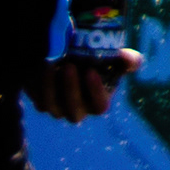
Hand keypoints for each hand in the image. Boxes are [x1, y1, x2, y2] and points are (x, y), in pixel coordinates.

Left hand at [28, 47, 142, 121]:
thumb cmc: (96, 62)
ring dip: (50, 86)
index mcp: (98, 102)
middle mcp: (77, 110)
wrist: (67, 61)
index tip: (91, 71)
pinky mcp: (41, 101)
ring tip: (50, 62)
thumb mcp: (112, 59)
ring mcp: (57, 108)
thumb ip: (125, 60)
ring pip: (52, 105)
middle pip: (74, 110)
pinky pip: (38, 98)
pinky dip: (37, 84)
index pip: (99, 106)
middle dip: (71, 89)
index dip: (95, 92)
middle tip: (69, 66)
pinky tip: (39, 66)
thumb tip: (132, 60)